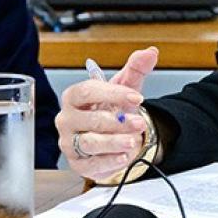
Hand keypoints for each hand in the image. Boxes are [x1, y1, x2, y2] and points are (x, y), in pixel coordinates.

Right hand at [55, 47, 157, 179]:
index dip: (113, 94)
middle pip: (89, 120)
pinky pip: (91, 164)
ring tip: (132, 141)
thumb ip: (137, 68)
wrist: (114, 133)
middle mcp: (67, 119)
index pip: (88, 92)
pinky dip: (110, 161)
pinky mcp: (77, 163)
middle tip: (139, 123)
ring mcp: (70, 142)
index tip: (136, 97)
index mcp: (75, 96)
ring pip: (90, 143)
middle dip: (118, 122)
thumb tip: (150, 53)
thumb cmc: (113, 107)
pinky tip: (124, 156)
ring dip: (114, 142)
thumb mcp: (126, 86)